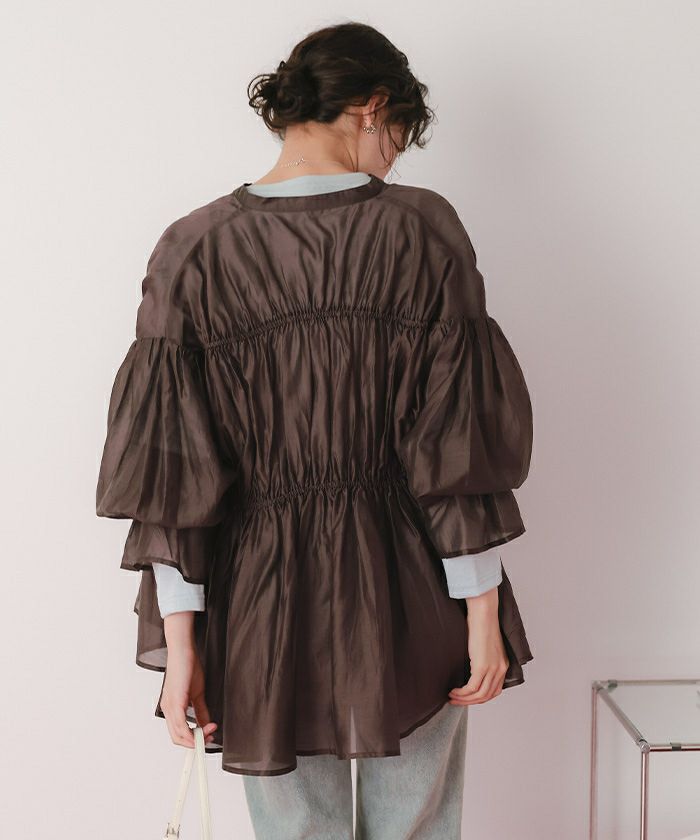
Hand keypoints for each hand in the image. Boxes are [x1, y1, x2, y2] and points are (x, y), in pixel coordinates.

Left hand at [160, 612, 217, 747]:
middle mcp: (167, 709)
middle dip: (195, 742)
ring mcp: (169, 706)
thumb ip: (201, 711)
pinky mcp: (174, 702)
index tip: (208, 737)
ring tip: (211, 731)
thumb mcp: (197, 693)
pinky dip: (192, 732)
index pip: (178, 733)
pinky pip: (180, 725)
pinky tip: (204, 729)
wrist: (183, 651)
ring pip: (178, 735)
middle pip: (177, 738)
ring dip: (196, 738)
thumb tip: (206, 725)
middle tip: (210, 737)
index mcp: (171, 708)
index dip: (193, 739)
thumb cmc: (188, 667)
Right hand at [448, 587, 508, 705]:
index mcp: (502, 666)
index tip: (467, 697)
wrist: (483, 614)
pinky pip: (472, 688)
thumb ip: (482, 658)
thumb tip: (470, 668)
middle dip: (470, 701)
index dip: (479, 697)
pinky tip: (453, 691)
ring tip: (452, 697)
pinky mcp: (482, 667)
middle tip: (456, 700)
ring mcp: (492, 670)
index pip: (493, 691)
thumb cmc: (481, 625)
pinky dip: (461, 693)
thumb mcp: (485, 646)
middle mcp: (500, 670)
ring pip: (479, 695)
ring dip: (464, 699)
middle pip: (486, 696)